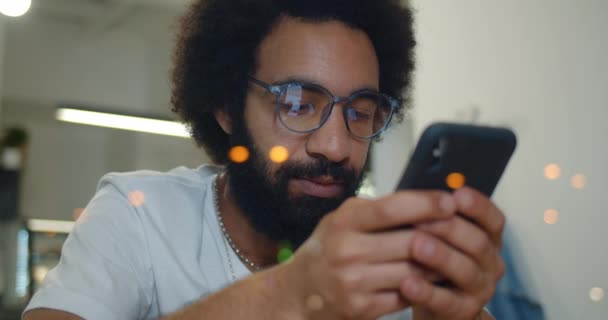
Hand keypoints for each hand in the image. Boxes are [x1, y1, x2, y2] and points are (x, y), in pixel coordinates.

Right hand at [285, 191, 456, 319]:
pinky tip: (430, 278)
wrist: (299, 292)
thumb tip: (423, 199)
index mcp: (343, 223)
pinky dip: (423, 286)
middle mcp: (347, 251)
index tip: (450, 201)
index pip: (391, 209)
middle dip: (441, 235)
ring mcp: (354, 282)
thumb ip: (375, 210)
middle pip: (410, 242)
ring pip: (415, 271)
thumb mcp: (341, 220)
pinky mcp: (363, 307)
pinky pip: (407, 294)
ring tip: (450, 254)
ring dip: (437, 263)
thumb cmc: (326, 249)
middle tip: (459, 229)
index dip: (425, 203)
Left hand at [399, 187, 505, 319]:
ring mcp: (480, 288)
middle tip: (422, 219)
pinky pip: (447, 302)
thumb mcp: (437, 234)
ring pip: (466, 270)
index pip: (493, 219)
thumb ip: (434, 216)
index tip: (458, 194)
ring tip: (415, 246)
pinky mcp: (463, 311)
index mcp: (487, 238)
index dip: (478, 206)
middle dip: (449, 228)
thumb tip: (419, 194)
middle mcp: (489, 262)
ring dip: (440, 256)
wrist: (431, 301)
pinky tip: (408, 282)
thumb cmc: (432, 262)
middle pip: (478, 242)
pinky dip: (426, 292)